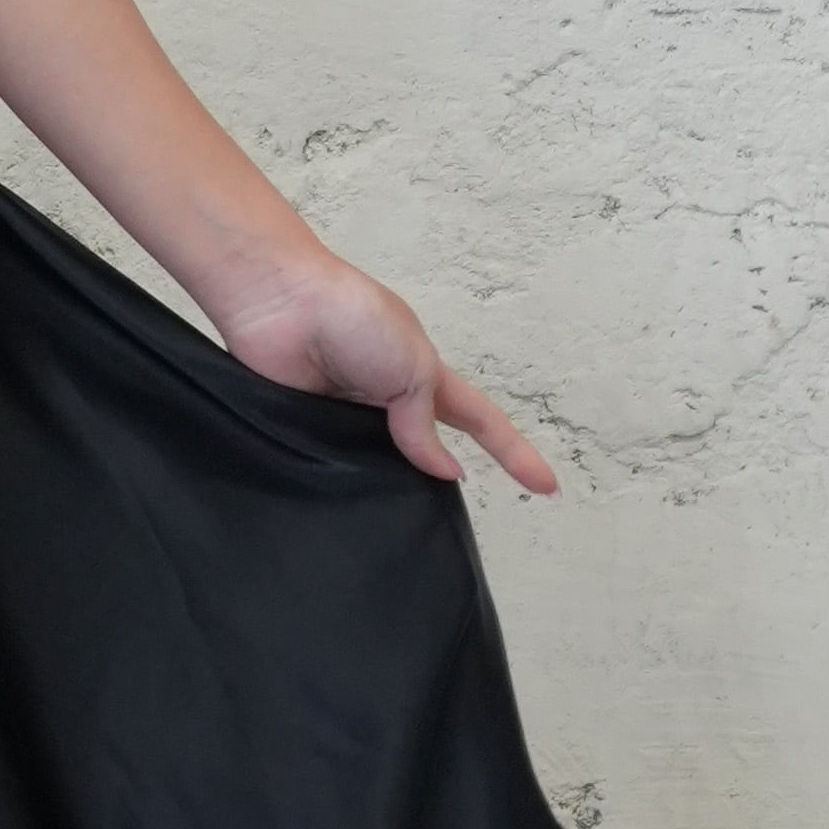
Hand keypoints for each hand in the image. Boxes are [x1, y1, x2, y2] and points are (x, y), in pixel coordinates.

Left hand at [214, 245, 556, 494]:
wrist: (279, 303)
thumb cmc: (354, 317)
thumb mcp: (413, 365)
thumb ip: (425, 421)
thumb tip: (444, 469)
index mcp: (423, 376)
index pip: (480, 422)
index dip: (515, 454)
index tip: (549, 488)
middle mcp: (387, 399)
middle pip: (425, 451)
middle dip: (438, 482)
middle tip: (444, 523)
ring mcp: (346, 414)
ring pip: (377, 466)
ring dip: (384, 488)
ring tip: (396, 526)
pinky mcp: (305, 427)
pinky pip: (330, 466)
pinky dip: (339, 484)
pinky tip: (346, 510)